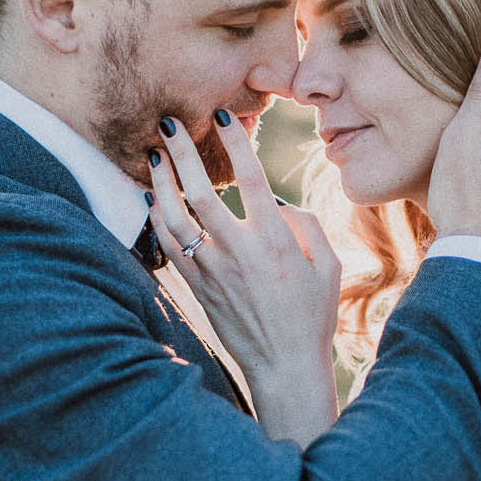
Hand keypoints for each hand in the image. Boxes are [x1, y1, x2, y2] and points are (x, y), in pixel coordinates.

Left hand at [150, 111, 341, 444]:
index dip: (235, 142)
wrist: (284, 365)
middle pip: (201, 192)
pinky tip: (151, 198)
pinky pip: (169, 246)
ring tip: (154, 155)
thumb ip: (306, 225)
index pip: (250, 179)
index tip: (224, 114)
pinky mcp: (197, 287)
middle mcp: (238, 252)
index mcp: (275, 242)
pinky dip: (156, 219)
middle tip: (169, 122)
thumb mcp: (328, 266)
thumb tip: (276, 203)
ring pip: (175, 218)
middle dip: (182, 152)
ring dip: (161, 182)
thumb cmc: (311, 315)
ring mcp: (213, 271)